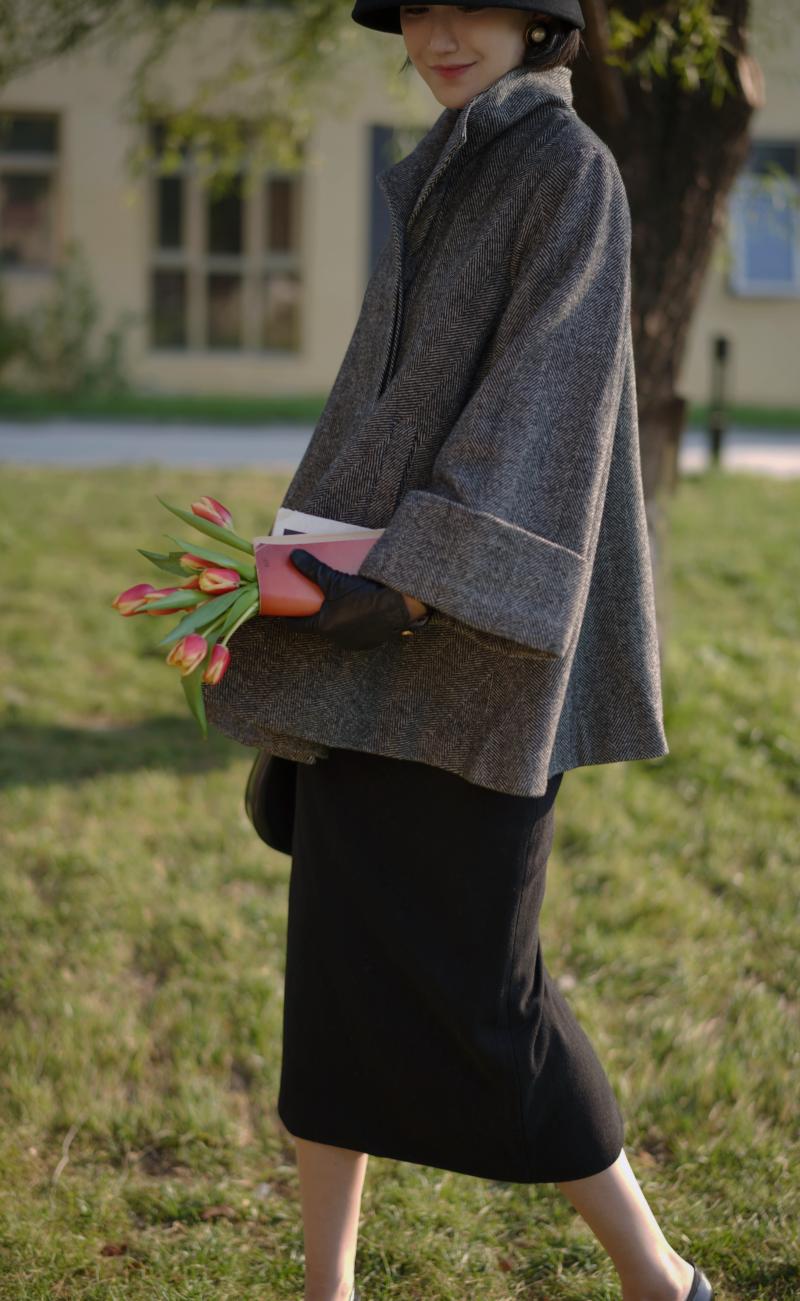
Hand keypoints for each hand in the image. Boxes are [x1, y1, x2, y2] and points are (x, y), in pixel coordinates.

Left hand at [273, 548, 427, 650]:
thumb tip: (294, 555)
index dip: (290, 617)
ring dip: (335, 620)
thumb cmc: (364, 596)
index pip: (298, 625)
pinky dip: (352, 625)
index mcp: (324, 626)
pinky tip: (357, 613)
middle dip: (316, 614)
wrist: (398, 607)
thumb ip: (313, 570)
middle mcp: (336, 638)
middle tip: (315, 600)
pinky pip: (354, 634)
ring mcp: (353, 642)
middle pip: (319, 625)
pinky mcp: (368, 643)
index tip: (284, 611)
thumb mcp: (336, 580)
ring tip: (338, 605)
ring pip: (337, 631)